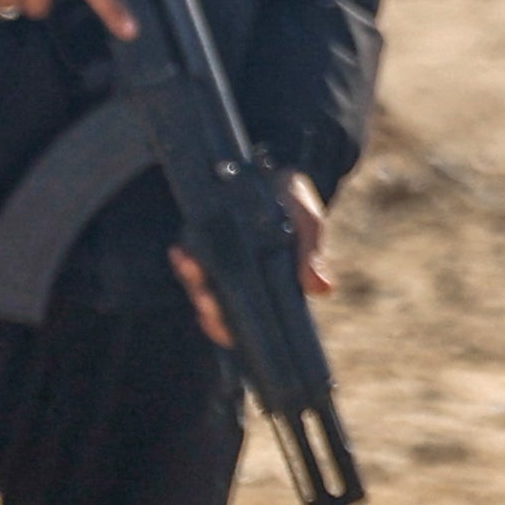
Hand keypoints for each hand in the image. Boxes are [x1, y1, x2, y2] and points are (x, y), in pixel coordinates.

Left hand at [171, 171, 334, 348]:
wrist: (274, 171)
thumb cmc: (294, 203)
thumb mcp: (308, 224)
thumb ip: (313, 254)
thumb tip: (323, 290)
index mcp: (267, 282)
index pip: (248, 317)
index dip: (233, 330)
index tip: (229, 333)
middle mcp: (239, 276)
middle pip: (220, 308)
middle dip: (211, 312)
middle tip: (208, 306)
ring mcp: (218, 261)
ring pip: (201, 286)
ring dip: (194, 285)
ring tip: (192, 271)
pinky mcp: (201, 241)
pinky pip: (189, 259)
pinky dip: (184, 261)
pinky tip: (180, 252)